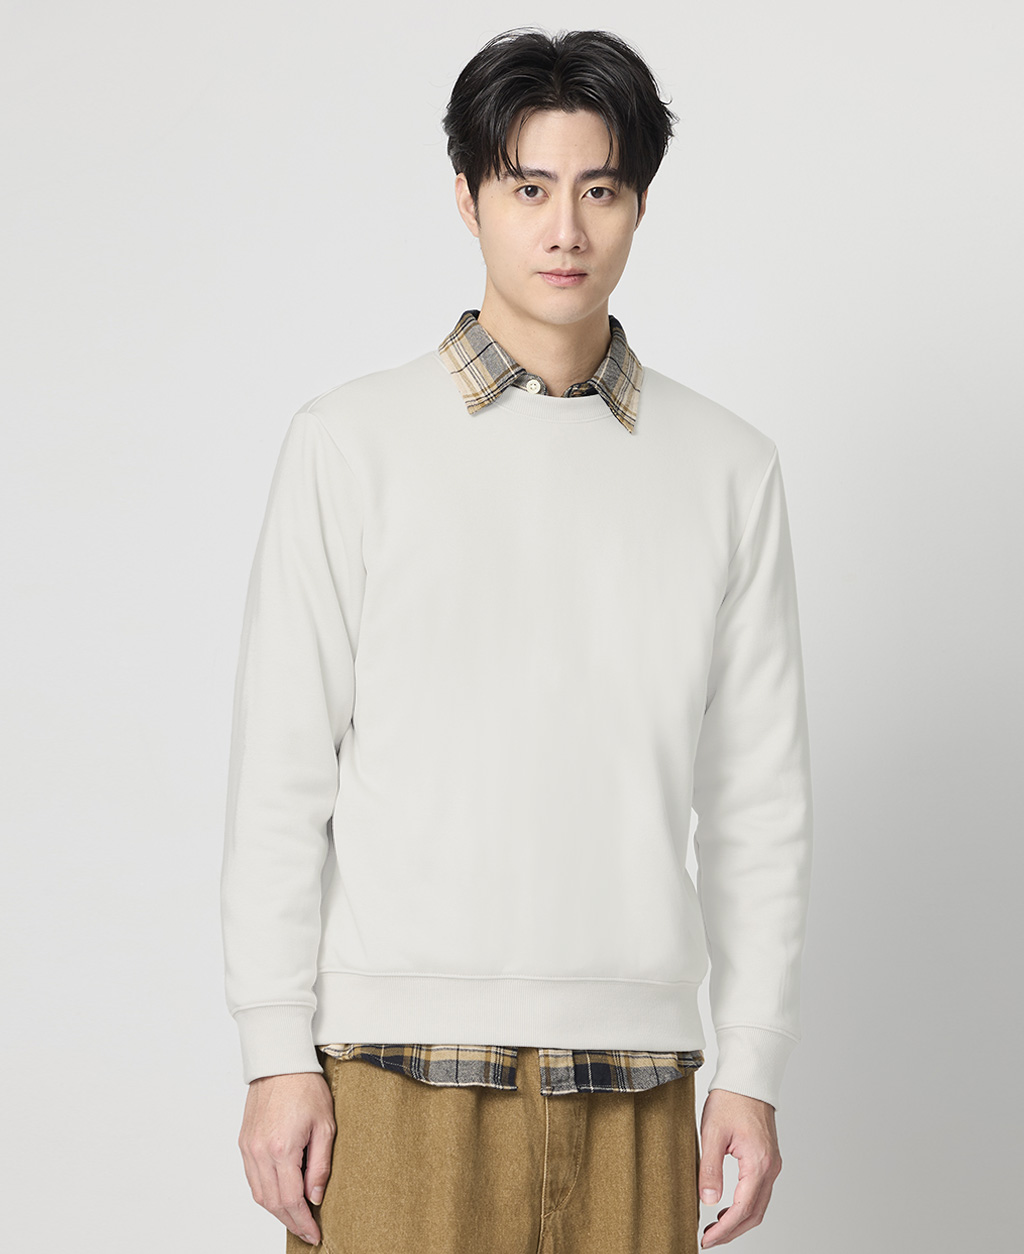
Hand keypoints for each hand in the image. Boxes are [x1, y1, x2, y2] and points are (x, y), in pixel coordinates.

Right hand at [238, 1070, 336, 1244]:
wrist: (280, 1062)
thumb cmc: (305, 1087)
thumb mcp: (325, 1126)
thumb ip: (320, 1165)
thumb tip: (315, 1197)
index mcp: (282, 1149)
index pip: (292, 1200)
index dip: (303, 1222)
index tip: (314, 1234)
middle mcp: (260, 1152)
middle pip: (273, 1203)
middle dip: (291, 1222)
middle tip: (307, 1231)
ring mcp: (248, 1148)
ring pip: (260, 1195)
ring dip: (277, 1211)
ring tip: (296, 1218)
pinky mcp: (244, 1143)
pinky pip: (252, 1179)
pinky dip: (266, 1193)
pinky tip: (280, 1195)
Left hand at [697, 1087, 782, 1247]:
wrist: (748, 1078)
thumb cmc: (730, 1100)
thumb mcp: (712, 1133)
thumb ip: (710, 1169)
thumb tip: (708, 1201)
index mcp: (758, 1163)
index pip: (742, 1209)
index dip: (725, 1230)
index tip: (707, 1239)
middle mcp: (770, 1168)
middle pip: (754, 1213)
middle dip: (732, 1231)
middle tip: (709, 1238)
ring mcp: (772, 1164)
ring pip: (759, 1205)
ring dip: (739, 1220)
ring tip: (715, 1227)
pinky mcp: (768, 1159)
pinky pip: (760, 1192)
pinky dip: (745, 1206)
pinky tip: (727, 1207)